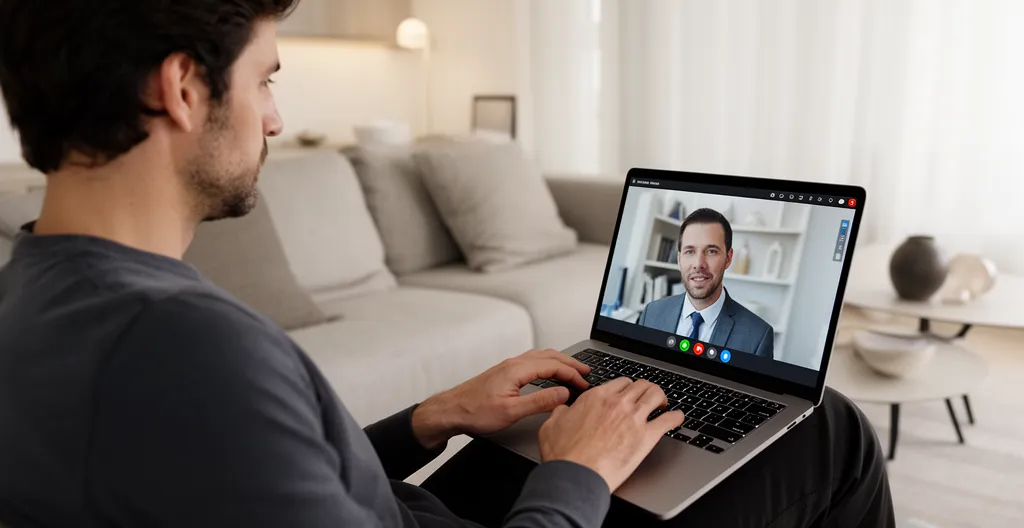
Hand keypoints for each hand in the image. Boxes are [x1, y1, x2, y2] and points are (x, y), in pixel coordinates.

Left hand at [411, 349, 590, 448]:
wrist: (451, 410)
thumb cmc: (475, 411)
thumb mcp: (511, 412)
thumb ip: (540, 401)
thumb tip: (563, 394)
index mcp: (517, 370)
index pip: (554, 366)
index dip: (572, 374)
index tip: (585, 383)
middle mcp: (513, 364)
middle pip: (549, 356)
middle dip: (571, 363)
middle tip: (587, 372)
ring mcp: (508, 367)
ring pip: (540, 357)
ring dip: (559, 362)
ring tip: (573, 370)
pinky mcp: (504, 373)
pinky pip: (532, 361)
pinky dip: (548, 364)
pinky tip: (549, 372)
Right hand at [538, 377, 683, 491]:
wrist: (575, 475)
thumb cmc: (564, 454)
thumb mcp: (551, 425)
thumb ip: (560, 413)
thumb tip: (563, 410)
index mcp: (596, 397)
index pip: (620, 382)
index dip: (626, 387)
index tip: (628, 393)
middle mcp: (617, 403)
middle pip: (640, 385)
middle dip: (645, 389)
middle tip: (647, 397)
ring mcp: (634, 418)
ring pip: (656, 395)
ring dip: (661, 397)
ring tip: (663, 404)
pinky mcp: (647, 437)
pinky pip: (669, 420)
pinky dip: (676, 417)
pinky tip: (677, 418)